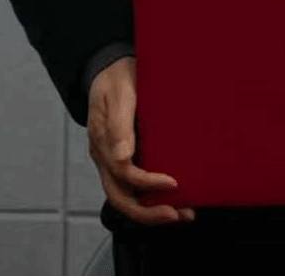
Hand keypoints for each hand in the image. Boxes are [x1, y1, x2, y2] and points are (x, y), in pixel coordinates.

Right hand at [86, 57, 193, 225]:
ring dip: (152, 211)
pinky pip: (134, 188)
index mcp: (101, 140)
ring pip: (127, 198)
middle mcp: (105, 156)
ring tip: (183, 214)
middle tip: (176, 215)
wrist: (110, 68)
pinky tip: (175, 201)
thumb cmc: (117, 78)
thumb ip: (120, 125)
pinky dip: (153, 199)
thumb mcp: (120, 93)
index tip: (173, 182)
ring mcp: (112, 161)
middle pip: (120, 198)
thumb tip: (123, 158)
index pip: (123, 173)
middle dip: (148, 213)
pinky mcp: (123, 161)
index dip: (148, 182)